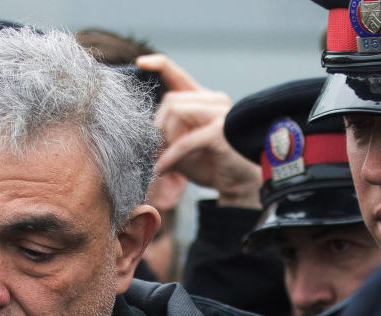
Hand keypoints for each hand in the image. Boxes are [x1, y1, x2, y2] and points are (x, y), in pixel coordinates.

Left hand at [137, 54, 260, 208]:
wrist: (240, 186)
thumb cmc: (211, 165)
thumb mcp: (181, 149)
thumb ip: (164, 137)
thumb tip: (142, 135)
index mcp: (204, 100)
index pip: (178, 75)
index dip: (158, 65)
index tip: (140, 63)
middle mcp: (215, 100)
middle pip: (171, 100)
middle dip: (159, 127)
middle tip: (159, 150)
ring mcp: (221, 114)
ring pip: (176, 113)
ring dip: (166, 139)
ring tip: (168, 159)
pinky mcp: (220, 132)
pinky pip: (183, 141)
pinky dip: (170, 156)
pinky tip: (162, 168)